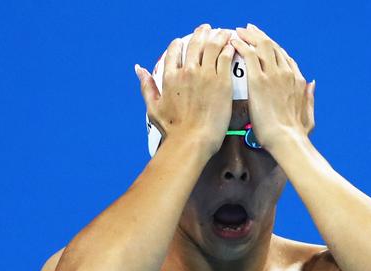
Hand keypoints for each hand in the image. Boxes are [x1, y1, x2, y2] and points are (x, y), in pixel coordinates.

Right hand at [135, 24, 235, 154]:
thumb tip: (138, 68)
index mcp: (170, 77)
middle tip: (206, 29)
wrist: (192, 140)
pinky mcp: (222, 81)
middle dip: (201, 33)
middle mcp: (187, 72)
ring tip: (222, 32)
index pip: (174, 52)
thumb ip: (146, 86)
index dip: (179, 44)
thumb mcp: (153, 107)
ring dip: (217, 36)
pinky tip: (231, 46)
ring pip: (212, 46)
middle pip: (195, 44)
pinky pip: (226, 58)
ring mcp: (206, 75)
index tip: (183, 41)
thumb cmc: (173, 130)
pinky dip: (228, 49)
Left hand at [230, 24, 314, 150]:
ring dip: (249, 36)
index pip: (285, 57)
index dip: (273, 47)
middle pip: (273, 46)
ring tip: (239, 32)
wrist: (286, 140)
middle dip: (260, 36)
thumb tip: (312, 82)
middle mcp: (287, 73)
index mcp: (298, 80)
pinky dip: (241, 45)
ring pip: (261, 46)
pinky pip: (249, 55)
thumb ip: (309, 97)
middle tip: (248, 30)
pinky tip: (234, 42)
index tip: (264, 43)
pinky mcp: (259, 81)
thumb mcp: (308, 114)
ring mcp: (273, 75)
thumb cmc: (295, 134)